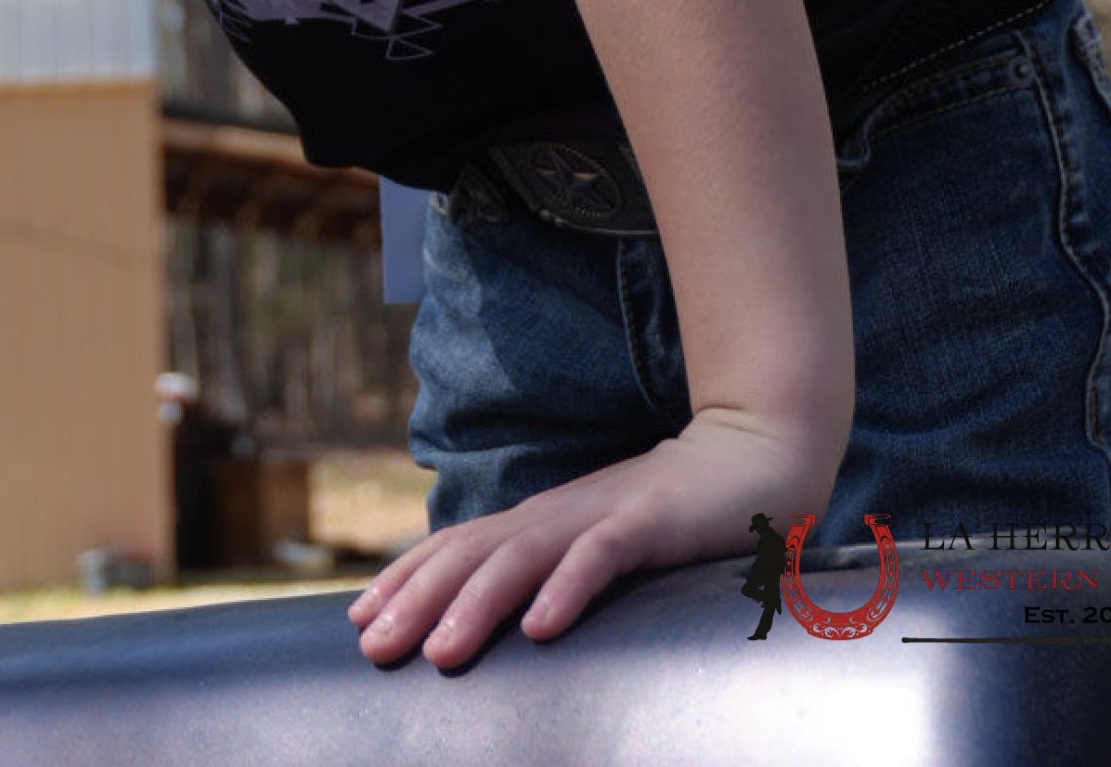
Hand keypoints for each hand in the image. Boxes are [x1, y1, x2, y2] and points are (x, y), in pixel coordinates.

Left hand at [347, 413, 829, 670]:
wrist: (751, 457)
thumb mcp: (597, 545)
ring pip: (524, 557)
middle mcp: (557, 514)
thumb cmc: (669, 515)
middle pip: (473, 553)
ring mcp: (601, 515)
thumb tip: (505, 621)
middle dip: (418, 599)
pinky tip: (541, 628)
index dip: (407, 581)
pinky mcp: (650, 523)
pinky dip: (567, 589)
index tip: (358, 621)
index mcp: (541, 521)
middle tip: (374, 646)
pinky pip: (601, 557)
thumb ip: (552, 571)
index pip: (458, 548)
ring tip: (441, 652)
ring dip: (477, 604)